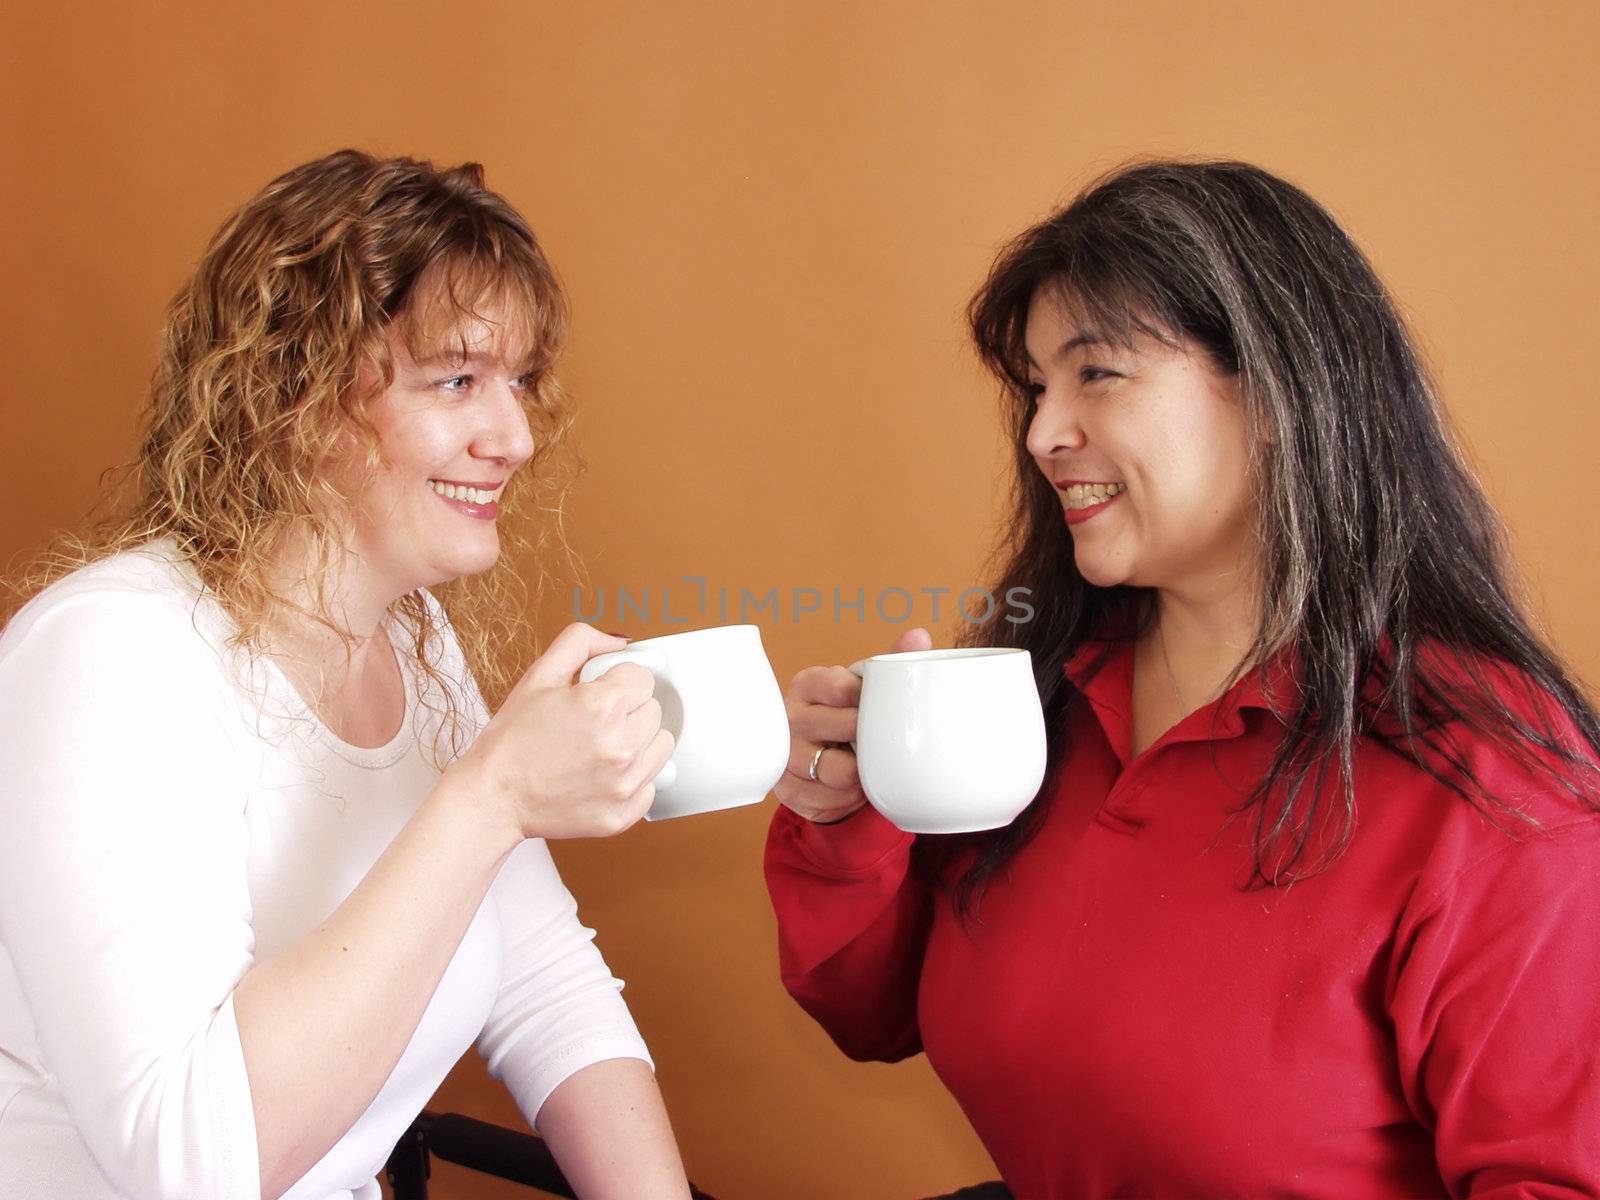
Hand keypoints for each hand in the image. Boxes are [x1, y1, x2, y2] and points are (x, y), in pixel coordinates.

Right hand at [447, 623, 674, 840]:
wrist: (494, 797)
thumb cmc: (512, 741)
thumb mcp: (539, 676)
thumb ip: (581, 642)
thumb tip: (618, 641)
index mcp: (603, 706)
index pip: (643, 679)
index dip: (618, 682)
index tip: (599, 694)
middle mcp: (621, 746)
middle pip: (654, 711)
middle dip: (628, 711)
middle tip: (593, 723)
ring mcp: (625, 783)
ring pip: (660, 746)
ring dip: (637, 743)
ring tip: (599, 748)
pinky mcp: (623, 813)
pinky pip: (651, 785)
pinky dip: (631, 779)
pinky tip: (600, 775)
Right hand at [773, 627, 932, 823]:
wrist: (817, 762)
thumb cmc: (846, 716)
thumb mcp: (864, 687)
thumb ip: (891, 661)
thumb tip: (919, 636)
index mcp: (808, 684)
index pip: (839, 686)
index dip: (866, 700)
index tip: (877, 706)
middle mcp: (790, 717)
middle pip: (842, 728)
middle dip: (868, 738)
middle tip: (878, 739)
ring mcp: (786, 754)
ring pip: (836, 770)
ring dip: (861, 772)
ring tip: (868, 764)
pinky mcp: (787, 789)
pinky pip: (828, 799)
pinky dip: (848, 797)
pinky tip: (853, 786)